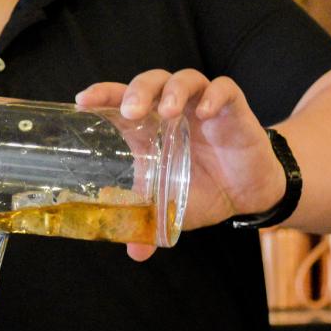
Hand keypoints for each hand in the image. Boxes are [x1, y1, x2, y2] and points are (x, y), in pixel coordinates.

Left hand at [76, 69, 284, 261]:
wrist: (248, 192)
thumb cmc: (203, 189)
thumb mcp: (172, 207)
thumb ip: (150, 223)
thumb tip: (135, 252)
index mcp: (150, 127)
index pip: (120, 99)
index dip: (102, 94)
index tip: (82, 102)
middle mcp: (173, 109)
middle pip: (150, 82)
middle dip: (137, 91)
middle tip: (129, 111)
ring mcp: (202, 105)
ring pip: (184, 79)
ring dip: (173, 90)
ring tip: (167, 111)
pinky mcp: (233, 108)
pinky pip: (224, 89)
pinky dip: (214, 96)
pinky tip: (206, 112)